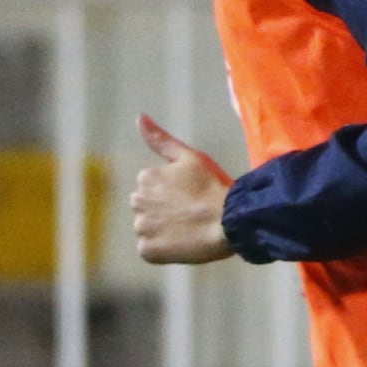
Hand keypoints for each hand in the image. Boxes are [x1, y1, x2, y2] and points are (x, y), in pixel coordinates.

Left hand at [124, 113, 233, 266]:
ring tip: (188, 228)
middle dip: (164, 211)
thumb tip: (139, 116)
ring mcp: (142, 227)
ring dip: (163, 230)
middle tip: (191, 212)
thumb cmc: (214, 187)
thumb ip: (160, 139)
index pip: (152, 188)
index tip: (192, 196)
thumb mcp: (190, 156)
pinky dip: (163, 250)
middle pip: (147, 208)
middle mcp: (137, 201)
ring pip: (148, 229)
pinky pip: (150, 250)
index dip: (174, 193)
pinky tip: (182, 243)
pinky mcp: (148, 250)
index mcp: (146, 177)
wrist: (229, 222)